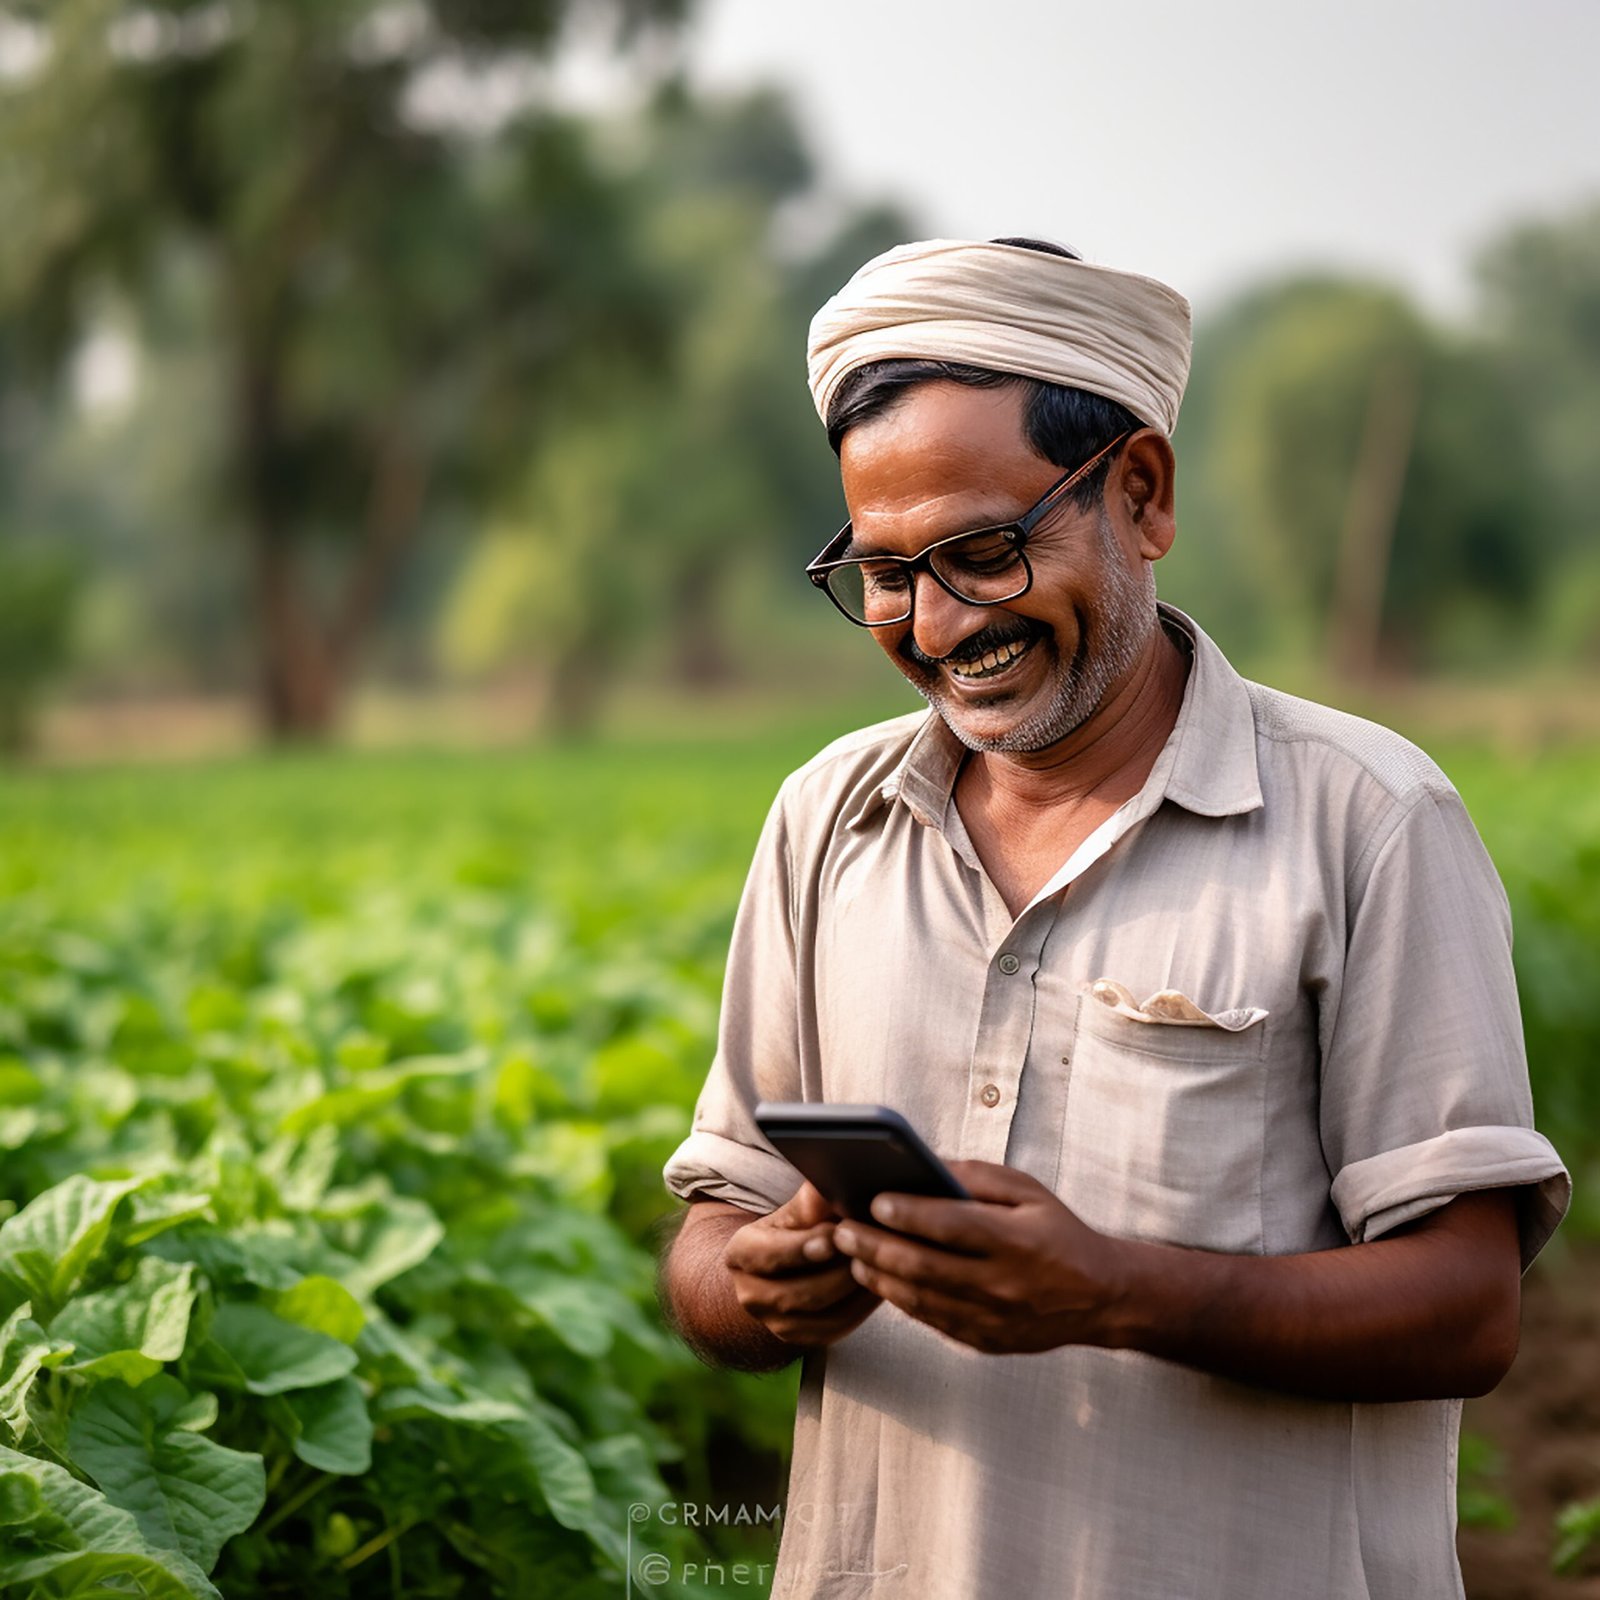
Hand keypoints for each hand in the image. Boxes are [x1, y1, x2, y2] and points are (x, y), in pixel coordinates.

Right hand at [722, 1181, 881, 1348]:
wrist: (788, 1261)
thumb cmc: (794, 1227)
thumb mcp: (795, 1211)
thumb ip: (808, 1203)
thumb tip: (823, 1190)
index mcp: (740, 1254)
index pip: (767, 1254)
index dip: (800, 1247)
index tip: (834, 1235)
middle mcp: (749, 1295)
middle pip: (797, 1293)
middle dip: (838, 1272)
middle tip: (871, 1250)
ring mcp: (773, 1323)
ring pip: (821, 1315)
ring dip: (854, 1291)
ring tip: (879, 1265)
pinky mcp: (800, 1338)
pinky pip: (836, 1329)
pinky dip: (861, 1309)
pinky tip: (879, 1286)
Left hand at [831, 1161, 1125, 1354]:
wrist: (1100, 1297)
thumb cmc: (1058, 1231)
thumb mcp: (1029, 1191)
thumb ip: (977, 1178)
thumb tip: (926, 1167)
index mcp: (1016, 1241)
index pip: (953, 1226)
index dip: (910, 1214)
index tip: (874, 1200)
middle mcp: (1003, 1283)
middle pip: (925, 1266)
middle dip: (876, 1247)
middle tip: (841, 1231)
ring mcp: (992, 1318)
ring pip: (921, 1299)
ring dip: (879, 1276)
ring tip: (850, 1255)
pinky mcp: (984, 1341)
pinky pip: (932, 1320)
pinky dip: (901, 1299)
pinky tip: (880, 1280)